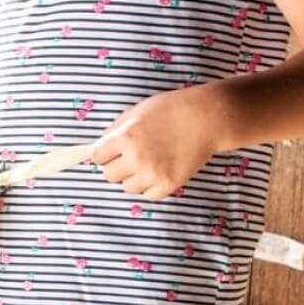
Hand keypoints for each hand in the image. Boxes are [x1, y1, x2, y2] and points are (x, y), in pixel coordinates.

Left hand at [92, 86, 219, 201]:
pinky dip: (150, 187)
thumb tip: (99, 147)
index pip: (97, 157)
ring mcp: (153, 173)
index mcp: (125, 138)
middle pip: (109, 175)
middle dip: (116, 166)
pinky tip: (157, 172)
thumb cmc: (170, 109)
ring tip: (146, 164)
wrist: (206, 117)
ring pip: (127, 187)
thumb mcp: (136, 112)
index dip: (103, 153)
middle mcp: (136, 158)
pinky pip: (149, 195)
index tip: (110, 152)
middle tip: (129, 158)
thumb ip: (116, 130)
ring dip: (133, 178)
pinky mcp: (170, 183)